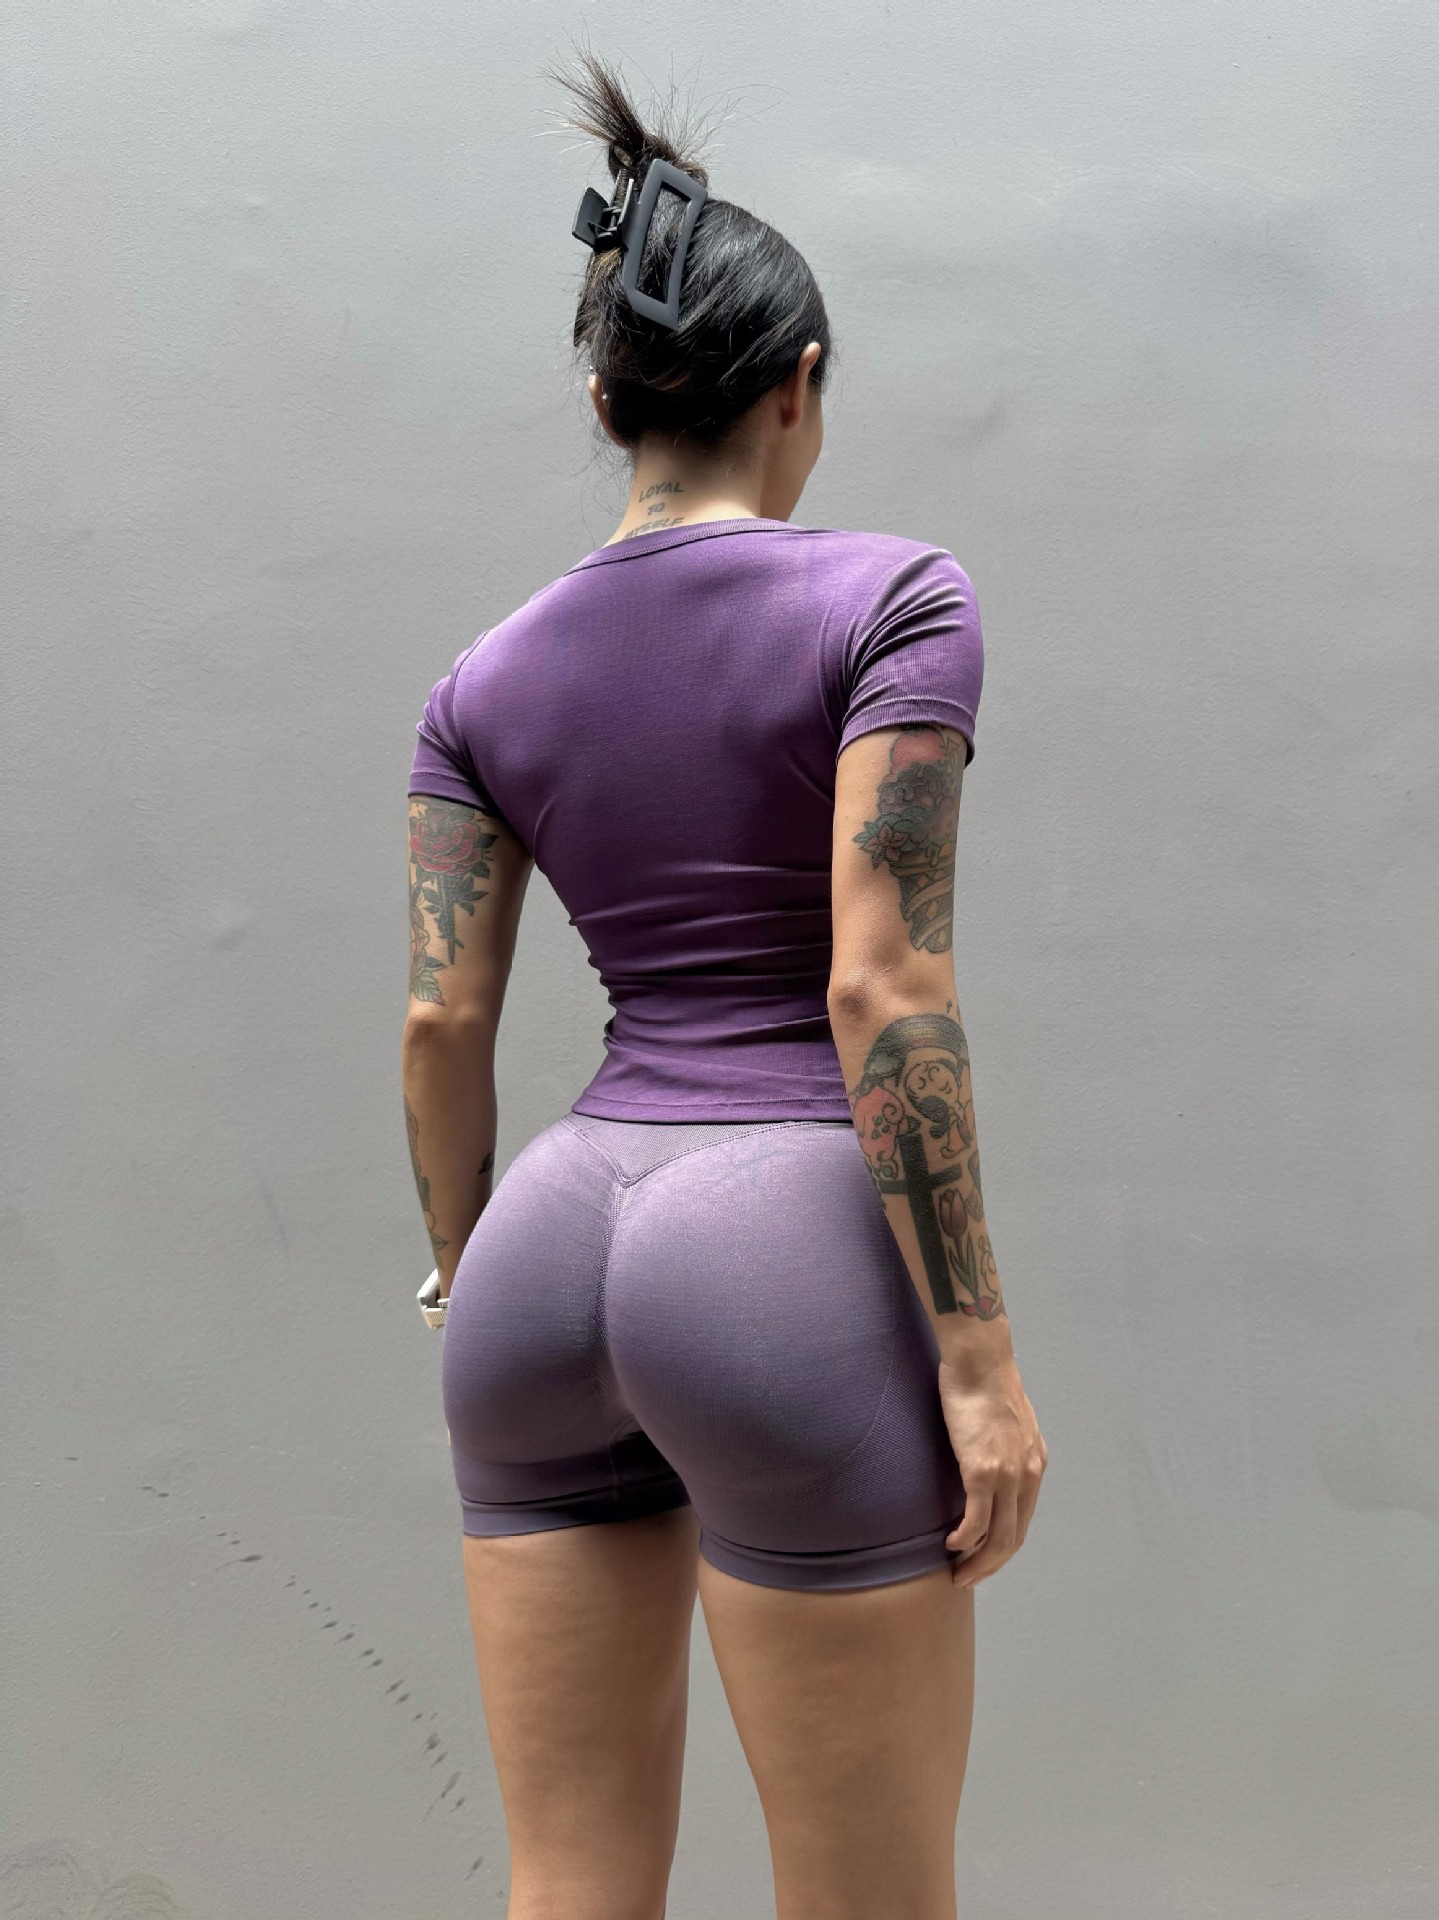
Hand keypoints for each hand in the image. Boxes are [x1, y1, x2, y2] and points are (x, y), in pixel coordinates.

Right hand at [938, 1354, 1046, 1587]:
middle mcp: (1028, 1474)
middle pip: (1013, 1538)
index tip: (981, 1559)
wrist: (979, 1359)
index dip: (1001, 1548)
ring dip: (976, 1561)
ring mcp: (1007, 1474)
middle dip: (990, 1565)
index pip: (1022, 1521)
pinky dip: (964, 1539)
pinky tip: (951, 1544)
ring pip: (997, 1537)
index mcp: (1035, 1464)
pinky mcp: (982, 1469)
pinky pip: (976, 1519)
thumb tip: (988, 1463)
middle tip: (967, 1578)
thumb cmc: (985, 1382)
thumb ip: (1004, 1447)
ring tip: (957, 1571)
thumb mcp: (1006, 1422)